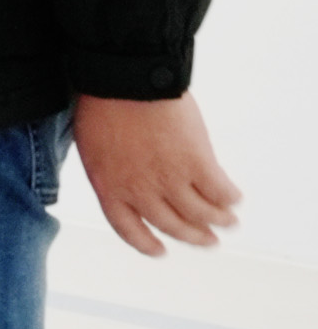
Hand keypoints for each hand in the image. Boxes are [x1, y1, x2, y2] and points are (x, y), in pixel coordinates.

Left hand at [69, 91, 241, 254]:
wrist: (123, 77)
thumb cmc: (102, 100)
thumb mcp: (93, 144)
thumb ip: (111, 167)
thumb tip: (126, 175)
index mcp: (108, 186)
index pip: (127, 228)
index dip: (145, 243)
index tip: (160, 251)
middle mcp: (140, 191)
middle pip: (171, 226)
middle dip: (193, 236)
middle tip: (208, 240)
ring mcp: (170, 180)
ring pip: (201, 214)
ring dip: (219, 221)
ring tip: (229, 221)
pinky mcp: (197, 164)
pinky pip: (220, 191)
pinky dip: (230, 198)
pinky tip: (235, 198)